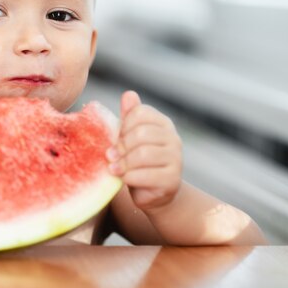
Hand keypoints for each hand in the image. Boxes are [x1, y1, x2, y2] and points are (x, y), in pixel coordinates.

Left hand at [107, 91, 182, 211]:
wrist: (151, 193)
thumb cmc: (137, 162)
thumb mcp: (130, 138)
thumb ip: (129, 117)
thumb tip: (129, 94)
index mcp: (162, 123)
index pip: (139, 113)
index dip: (122, 125)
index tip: (116, 138)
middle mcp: (173, 138)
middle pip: (140, 133)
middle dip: (121, 146)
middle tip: (111, 156)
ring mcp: (176, 159)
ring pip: (143, 154)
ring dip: (124, 163)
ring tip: (114, 168)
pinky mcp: (173, 180)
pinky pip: (146, 175)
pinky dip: (129, 177)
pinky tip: (124, 178)